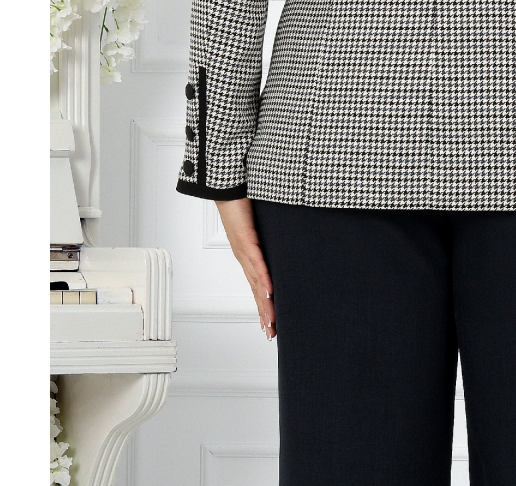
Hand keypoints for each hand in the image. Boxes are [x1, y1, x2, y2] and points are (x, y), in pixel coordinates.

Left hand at [216, 198, 275, 339]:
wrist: (226, 184)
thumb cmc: (242, 200)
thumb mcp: (262, 221)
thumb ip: (271, 233)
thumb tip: (285, 239)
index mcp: (248, 254)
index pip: (258, 285)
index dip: (264, 305)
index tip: (271, 323)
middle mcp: (244, 257)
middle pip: (256, 291)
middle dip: (265, 313)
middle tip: (272, 334)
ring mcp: (244, 250)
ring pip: (256, 282)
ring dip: (264, 303)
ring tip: (272, 322)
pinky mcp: (245, 239)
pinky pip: (257, 263)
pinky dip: (263, 279)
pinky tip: (269, 293)